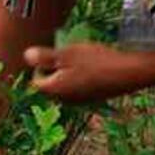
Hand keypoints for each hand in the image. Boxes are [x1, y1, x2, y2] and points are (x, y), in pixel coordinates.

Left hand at [23, 42, 146, 102]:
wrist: (128, 73)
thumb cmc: (96, 60)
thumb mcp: (67, 53)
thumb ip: (44, 56)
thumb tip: (26, 55)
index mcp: (54, 90)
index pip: (36, 79)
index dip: (43, 64)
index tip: (57, 53)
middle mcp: (64, 101)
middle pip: (50, 84)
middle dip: (56, 68)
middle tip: (70, 53)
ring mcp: (80, 102)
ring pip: (65, 85)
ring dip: (69, 71)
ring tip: (83, 57)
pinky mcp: (93, 99)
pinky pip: (79, 87)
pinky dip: (81, 76)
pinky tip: (95, 65)